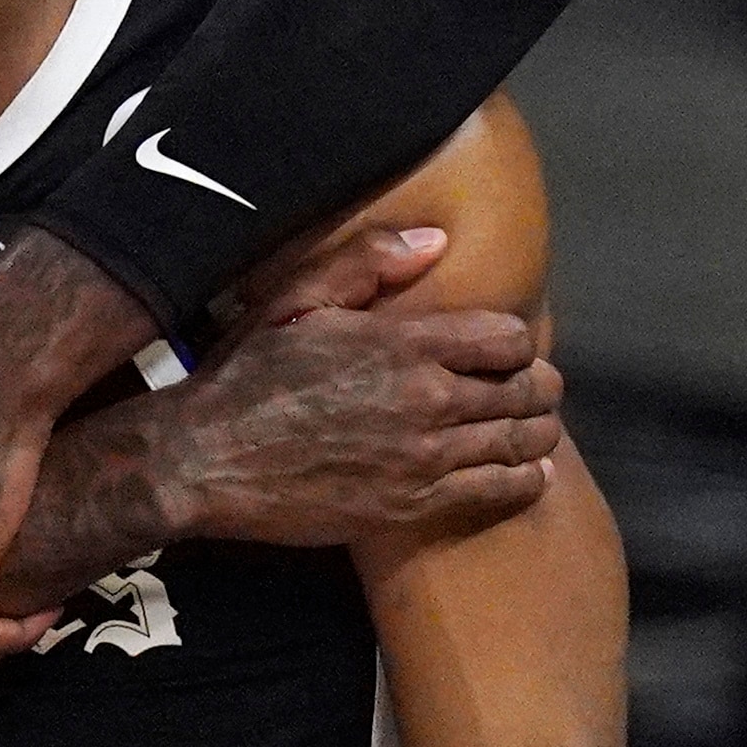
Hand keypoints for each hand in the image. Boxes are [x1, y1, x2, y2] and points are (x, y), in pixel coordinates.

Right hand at [156, 228, 562, 544]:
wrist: (209, 458)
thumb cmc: (248, 373)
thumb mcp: (296, 299)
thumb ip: (368, 262)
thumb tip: (436, 241)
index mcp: (404, 344)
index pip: (507, 337)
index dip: (516, 340)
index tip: (507, 346)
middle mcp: (427, 400)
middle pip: (525, 392)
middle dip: (538, 385)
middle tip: (535, 386)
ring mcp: (425, 459)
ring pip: (520, 443)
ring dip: (536, 431)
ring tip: (534, 426)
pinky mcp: (415, 506)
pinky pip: (498, 491)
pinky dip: (523, 480)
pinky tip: (524, 472)